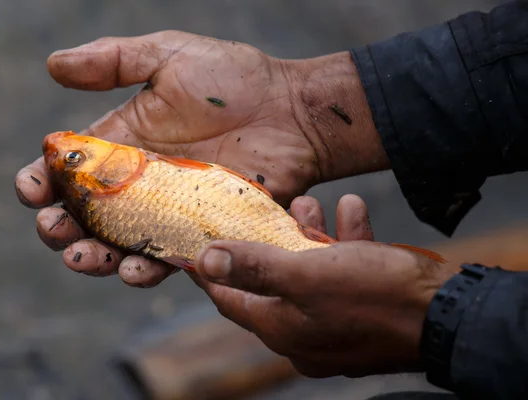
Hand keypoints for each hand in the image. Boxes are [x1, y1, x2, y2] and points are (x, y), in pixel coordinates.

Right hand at [15, 30, 387, 286]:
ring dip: (95, 259)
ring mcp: (169, 213)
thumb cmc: (234, 79)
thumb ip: (114, 61)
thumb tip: (53, 65)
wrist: (291, 111)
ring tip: (85, 257)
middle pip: (83, 218)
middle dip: (59, 229)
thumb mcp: (169, 56)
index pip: (66, 171)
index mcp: (121, 145)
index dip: (40, 182)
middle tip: (53, 229)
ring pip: (119, 247)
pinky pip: (169, 259)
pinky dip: (149, 270)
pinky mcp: (201, 232)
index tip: (31, 187)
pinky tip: (137, 269)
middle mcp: (137, 185)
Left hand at [190, 195, 456, 377]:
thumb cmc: (375, 297)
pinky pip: (344, 274)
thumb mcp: (308, 275)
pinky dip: (344, 243)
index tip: (200, 243)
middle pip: (272, 281)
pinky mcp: (363, 311)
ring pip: (310, 273)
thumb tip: (206, 261)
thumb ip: (255, 268)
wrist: (450, 317)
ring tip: (312, 206)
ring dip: (309, 237)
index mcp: (281, 328)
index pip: (230, 298)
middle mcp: (304, 332)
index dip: (212, 270)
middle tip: (268, 210)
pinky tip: (351, 210)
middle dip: (269, 241)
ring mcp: (335, 324)